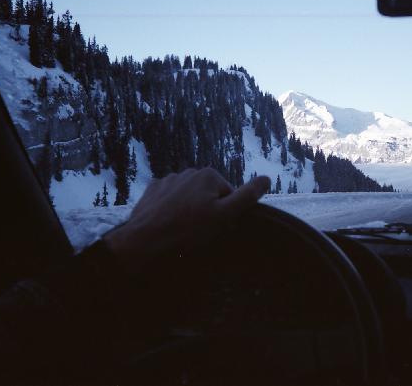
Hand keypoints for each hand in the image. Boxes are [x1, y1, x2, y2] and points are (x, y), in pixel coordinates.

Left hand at [103, 167, 270, 274]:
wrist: (144, 240)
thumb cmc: (187, 230)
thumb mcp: (224, 216)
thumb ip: (247, 196)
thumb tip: (267, 179)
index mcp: (209, 175)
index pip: (229, 196)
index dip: (226, 214)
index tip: (216, 228)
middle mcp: (189, 172)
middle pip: (209, 195)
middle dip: (208, 211)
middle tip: (199, 232)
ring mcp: (169, 180)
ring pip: (189, 197)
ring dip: (190, 210)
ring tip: (182, 230)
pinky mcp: (153, 190)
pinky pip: (170, 199)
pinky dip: (172, 209)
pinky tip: (168, 224)